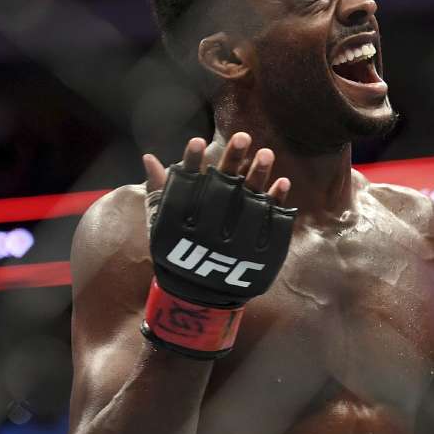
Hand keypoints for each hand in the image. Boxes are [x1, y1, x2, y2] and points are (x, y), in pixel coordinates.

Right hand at [139, 132, 296, 358]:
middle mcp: (210, 226)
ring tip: (267, 153)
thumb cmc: (178, 254)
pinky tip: (283, 181)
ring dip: (258, 176)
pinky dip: (276, 203)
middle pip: (224, 187)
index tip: (196, 141)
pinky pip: (270, 224)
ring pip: (249, 201)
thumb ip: (159, 191)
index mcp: (185, 218)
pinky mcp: (257, 250)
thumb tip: (149, 157)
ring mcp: (236, 238)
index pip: (187, 185)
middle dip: (232, 160)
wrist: (199, 298)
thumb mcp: (163, 225)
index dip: (191, 164)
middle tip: (242, 135)